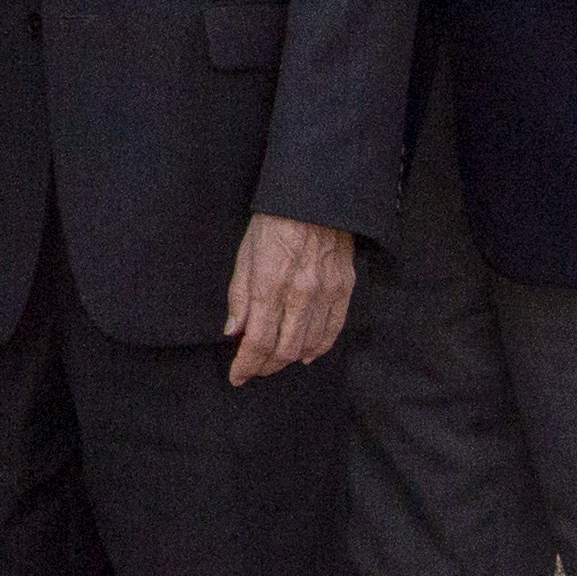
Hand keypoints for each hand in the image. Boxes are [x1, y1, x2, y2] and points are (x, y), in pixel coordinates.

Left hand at [223, 211, 356, 385]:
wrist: (313, 199)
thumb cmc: (273, 223)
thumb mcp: (245, 256)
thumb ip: (239, 297)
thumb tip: (233, 330)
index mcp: (270, 285)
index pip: (257, 341)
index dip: (246, 365)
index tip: (237, 376)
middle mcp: (301, 295)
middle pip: (284, 349)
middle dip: (266, 366)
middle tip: (254, 369)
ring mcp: (326, 293)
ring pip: (309, 345)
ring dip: (289, 359)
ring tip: (275, 361)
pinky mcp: (344, 289)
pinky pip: (333, 330)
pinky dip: (319, 347)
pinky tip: (307, 354)